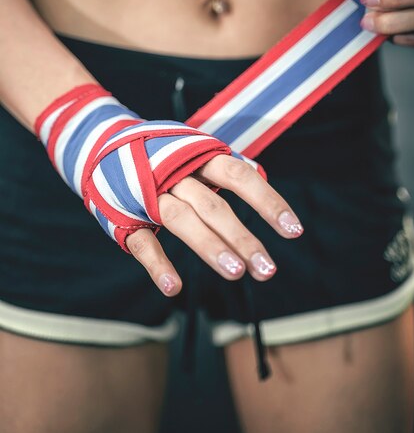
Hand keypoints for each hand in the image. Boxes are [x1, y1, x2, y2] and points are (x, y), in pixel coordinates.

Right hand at [126, 153, 302, 296]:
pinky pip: (141, 241)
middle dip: (242, 237)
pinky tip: (174, 287)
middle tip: (268, 270)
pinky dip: (157, 264)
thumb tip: (263, 175)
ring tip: (235, 274)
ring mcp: (147, 193)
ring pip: (181, 220)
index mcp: (196, 154)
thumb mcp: (191, 149)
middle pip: (213, 205)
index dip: (267, 201)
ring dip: (209, 246)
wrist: (100, 144)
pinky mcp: (124, 215)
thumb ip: (223, 165)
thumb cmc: (160, 154)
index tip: (293, 231)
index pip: (239, 176)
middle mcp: (174, 171)